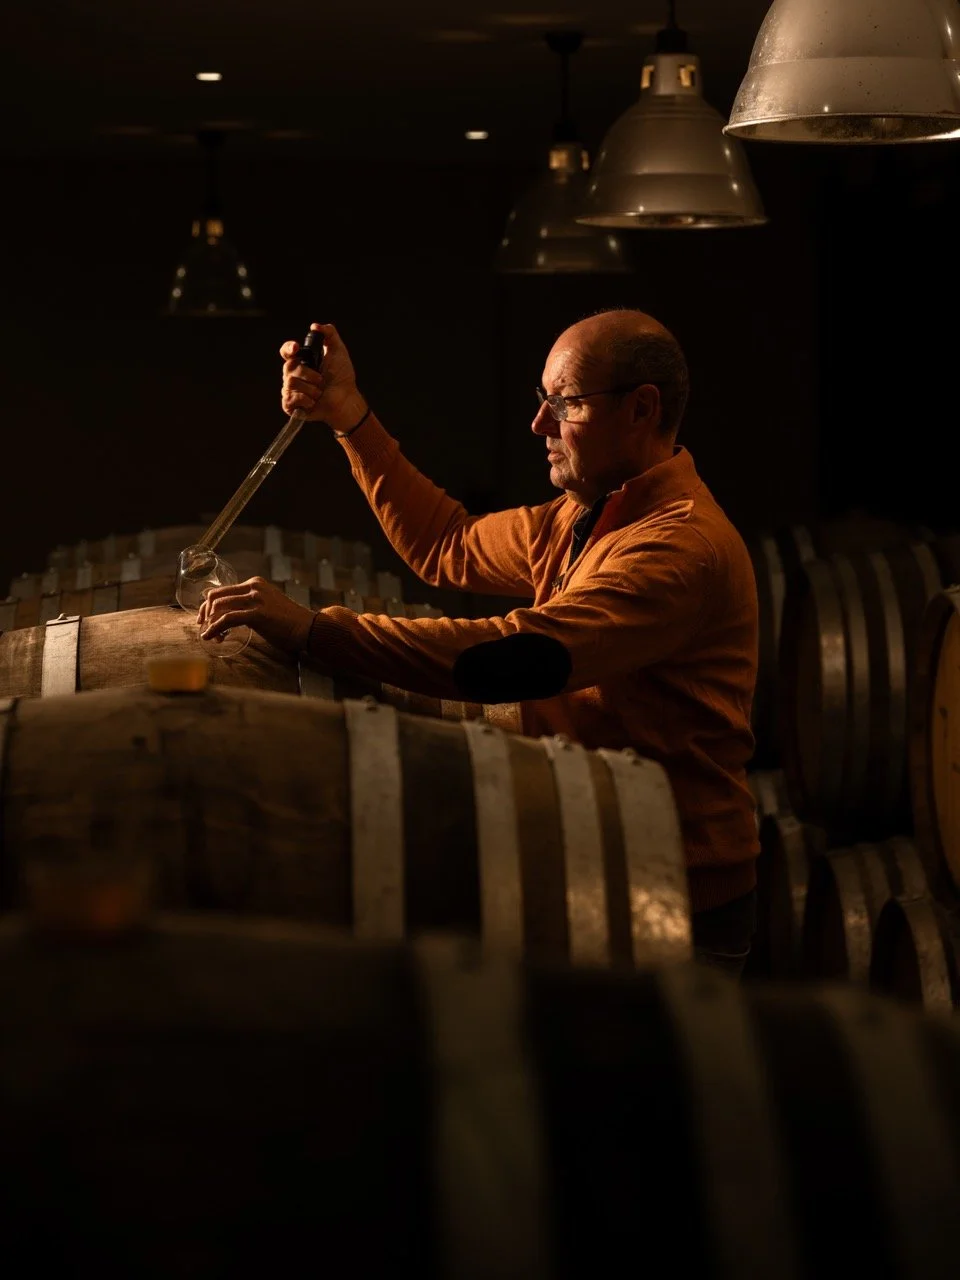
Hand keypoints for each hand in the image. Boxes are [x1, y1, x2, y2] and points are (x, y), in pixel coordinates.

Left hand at [198, 577, 313, 653]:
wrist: (309, 628)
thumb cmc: (289, 622)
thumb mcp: (268, 606)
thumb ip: (251, 605)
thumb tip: (230, 615)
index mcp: (255, 583)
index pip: (222, 590)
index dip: (208, 605)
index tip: (205, 619)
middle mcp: (253, 587)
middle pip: (215, 596)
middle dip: (204, 612)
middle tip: (202, 627)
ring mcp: (256, 599)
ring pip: (219, 607)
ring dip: (210, 623)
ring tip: (210, 636)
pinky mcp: (257, 613)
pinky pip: (227, 619)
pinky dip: (215, 628)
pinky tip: (211, 637)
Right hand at [280, 322, 367, 433]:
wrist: (346, 399)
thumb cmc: (342, 377)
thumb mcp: (338, 351)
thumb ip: (330, 334)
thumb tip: (315, 326)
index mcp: (302, 361)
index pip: (286, 351)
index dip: (288, 348)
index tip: (297, 348)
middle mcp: (294, 375)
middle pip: (288, 367)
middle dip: (308, 374)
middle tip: (321, 379)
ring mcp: (291, 390)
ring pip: (290, 383)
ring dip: (310, 389)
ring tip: (320, 392)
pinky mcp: (291, 406)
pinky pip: (289, 399)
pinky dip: (304, 400)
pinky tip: (313, 402)